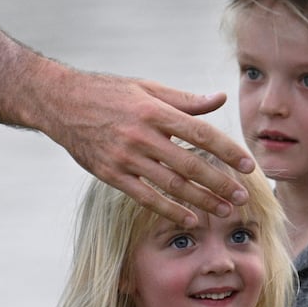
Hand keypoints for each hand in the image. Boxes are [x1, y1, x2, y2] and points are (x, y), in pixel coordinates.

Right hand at [42, 73, 256, 226]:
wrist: (60, 102)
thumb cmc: (108, 92)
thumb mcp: (147, 87)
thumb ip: (185, 99)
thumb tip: (220, 98)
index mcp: (154, 110)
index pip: (200, 133)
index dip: (226, 150)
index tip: (247, 165)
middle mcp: (141, 135)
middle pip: (190, 164)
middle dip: (220, 182)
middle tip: (243, 196)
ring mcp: (125, 157)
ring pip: (171, 184)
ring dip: (201, 200)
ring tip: (224, 211)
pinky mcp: (110, 174)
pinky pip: (145, 196)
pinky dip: (169, 210)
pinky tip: (189, 218)